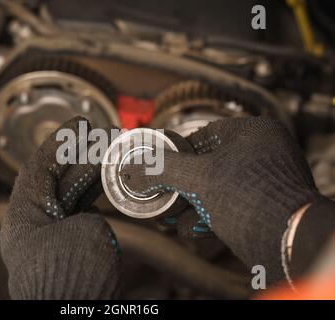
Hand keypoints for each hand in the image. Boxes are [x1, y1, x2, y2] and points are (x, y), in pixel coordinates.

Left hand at [0, 117, 119, 298]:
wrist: (73, 313)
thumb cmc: (74, 279)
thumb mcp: (86, 232)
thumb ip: (88, 214)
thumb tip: (87, 217)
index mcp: (24, 215)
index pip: (39, 166)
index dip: (60, 140)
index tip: (78, 122)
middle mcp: (32, 224)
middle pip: (57, 179)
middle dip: (82, 156)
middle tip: (107, 138)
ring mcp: (49, 238)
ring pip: (70, 196)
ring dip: (91, 176)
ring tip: (113, 157)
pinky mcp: (65, 250)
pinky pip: (79, 215)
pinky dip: (94, 199)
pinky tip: (108, 187)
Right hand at [121, 117, 320, 282]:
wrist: (289, 242)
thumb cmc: (252, 198)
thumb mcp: (196, 177)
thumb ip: (161, 169)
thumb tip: (132, 169)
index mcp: (251, 132)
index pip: (202, 135)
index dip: (175, 152)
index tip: (159, 166)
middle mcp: (261, 153)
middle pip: (206, 165)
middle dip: (178, 186)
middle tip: (160, 196)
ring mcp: (263, 182)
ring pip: (214, 189)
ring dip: (188, 205)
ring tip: (167, 218)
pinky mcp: (263, 207)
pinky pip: (227, 206)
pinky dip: (207, 216)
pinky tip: (189, 228)